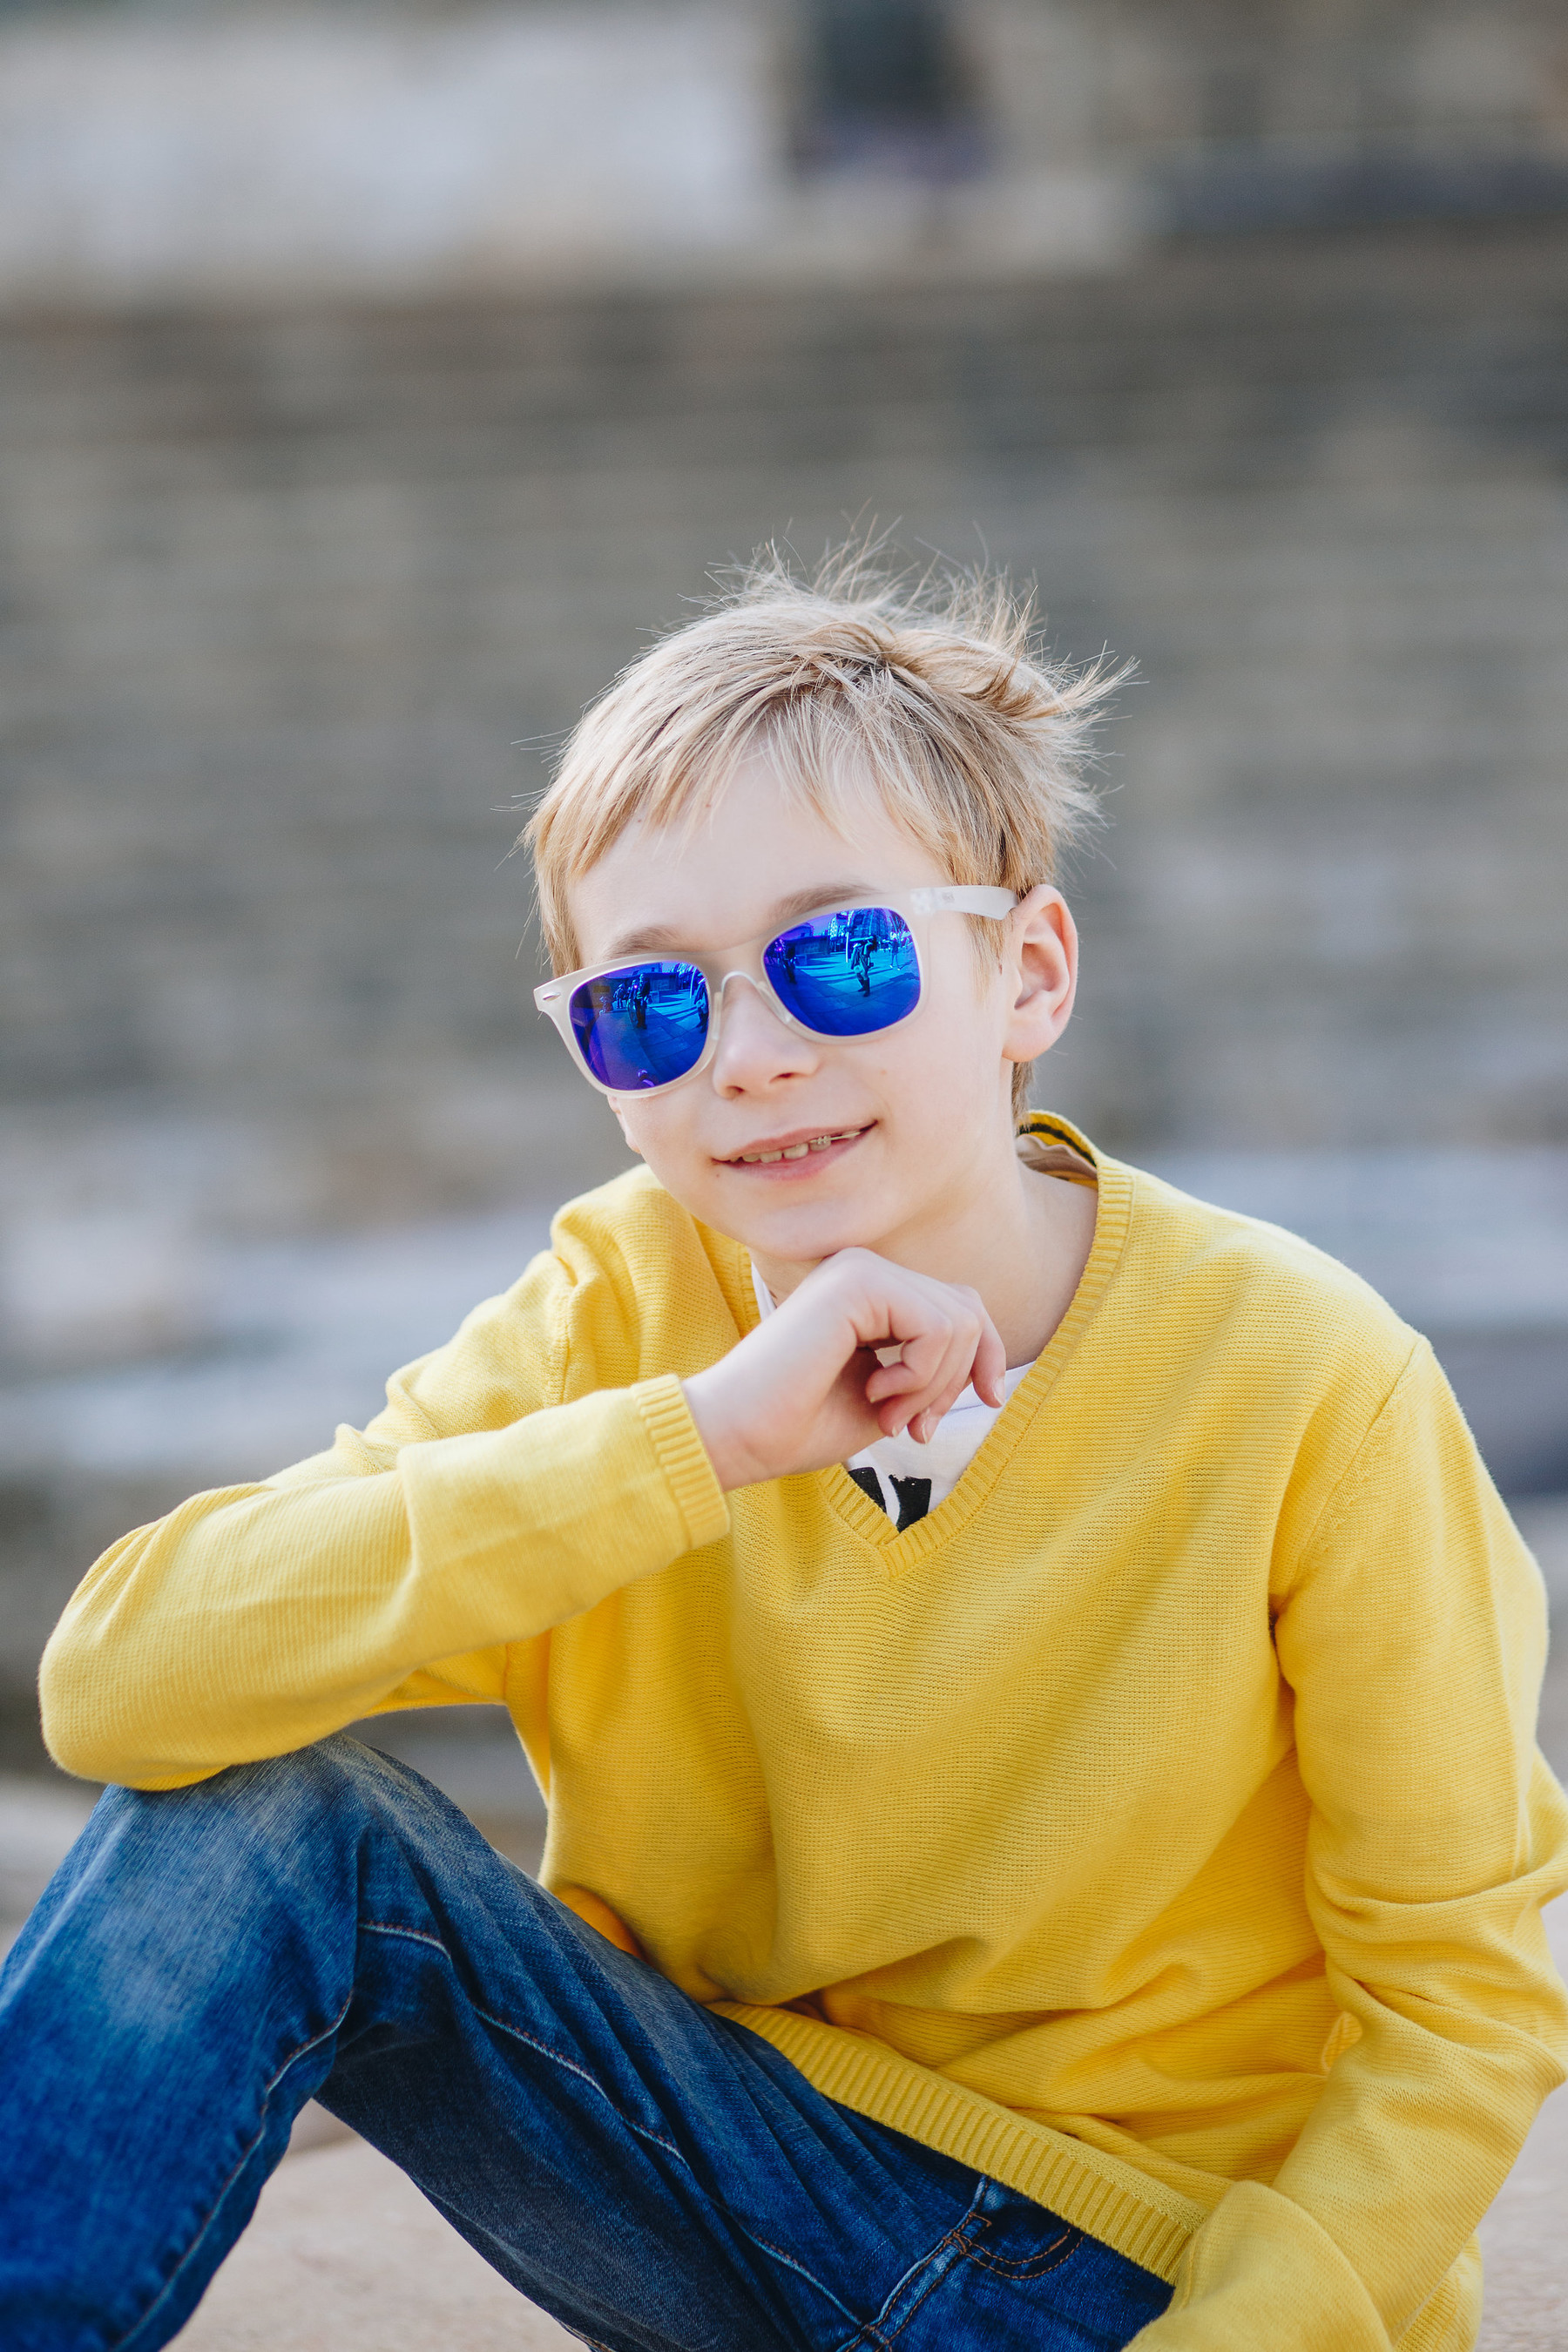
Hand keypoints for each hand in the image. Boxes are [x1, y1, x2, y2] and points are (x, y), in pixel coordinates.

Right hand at [682, 1248, 1006, 1491]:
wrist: (738, 1436)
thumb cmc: (800, 1425)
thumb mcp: (891, 1396)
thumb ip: (932, 1368)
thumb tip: (989, 1365)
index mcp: (869, 1291)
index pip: (961, 1306)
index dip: (985, 1356)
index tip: (986, 1403)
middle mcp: (865, 1269)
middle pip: (967, 1310)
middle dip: (956, 1380)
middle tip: (914, 1427)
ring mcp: (860, 1268)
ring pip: (959, 1321)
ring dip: (933, 1385)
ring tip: (886, 1412)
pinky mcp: (858, 1281)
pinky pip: (937, 1327)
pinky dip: (920, 1375)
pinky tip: (875, 1393)